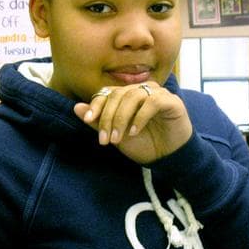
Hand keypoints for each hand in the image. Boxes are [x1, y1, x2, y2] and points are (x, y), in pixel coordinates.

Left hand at [73, 82, 192, 163]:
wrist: (168, 157)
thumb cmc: (144, 144)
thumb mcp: (117, 136)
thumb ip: (99, 122)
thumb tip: (76, 107)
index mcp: (128, 96)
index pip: (108, 93)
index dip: (96, 105)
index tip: (87, 120)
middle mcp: (142, 91)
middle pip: (118, 94)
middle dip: (108, 117)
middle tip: (105, 140)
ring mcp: (158, 94)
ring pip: (133, 96)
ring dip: (121, 118)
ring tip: (118, 138)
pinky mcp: (172, 101)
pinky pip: (152, 102)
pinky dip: (140, 117)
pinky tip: (134, 132)